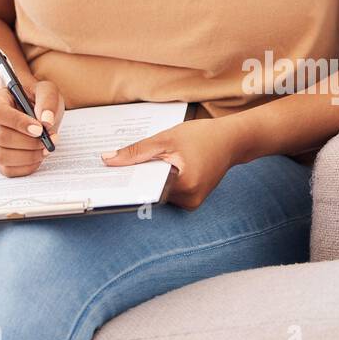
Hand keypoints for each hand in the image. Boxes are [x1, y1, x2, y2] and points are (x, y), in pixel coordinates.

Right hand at [0, 76, 64, 178]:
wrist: (34, 111)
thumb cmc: (36, 99)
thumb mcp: (47, 90)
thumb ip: (47, 100)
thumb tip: (46, 120)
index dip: (19, 123)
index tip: (39, 129)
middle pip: (0, 137)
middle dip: (29, 142)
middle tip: (49, 139)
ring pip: (2, 156)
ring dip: (29, 156)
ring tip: (45, 147)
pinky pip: (7, 170)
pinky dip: (27, 166)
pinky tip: (38, 155)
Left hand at [100, 117, 236, 209]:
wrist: (232, 140)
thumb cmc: (203, 136)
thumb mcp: (167, 139)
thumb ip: (136, 151)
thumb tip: (107, 160)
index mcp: (184, 186)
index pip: (145, 190)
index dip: (125, 183)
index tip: (106, 178)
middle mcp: (189, 201)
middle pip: (150, 194)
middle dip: (133, 181)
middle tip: (110, 170)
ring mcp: (191, 203)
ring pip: (158, 194)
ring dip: (145, 181)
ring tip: (127, 169)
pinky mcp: (191, 199)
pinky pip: (167, 192)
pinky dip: (157, 182)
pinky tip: (148, 169)